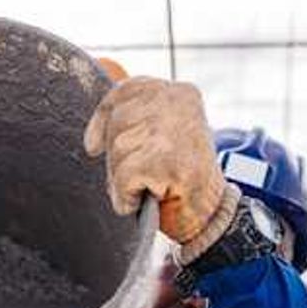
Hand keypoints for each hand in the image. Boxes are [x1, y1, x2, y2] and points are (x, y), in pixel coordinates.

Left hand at [83, 76, 234, 254]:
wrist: (213, 217)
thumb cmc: (187, 180)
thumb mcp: (167, 137)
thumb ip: (138, 123)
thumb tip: (93, 140)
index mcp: (180, 93)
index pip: (127, 91)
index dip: (104, 118)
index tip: (93, 145)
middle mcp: (176, 104)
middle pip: (118, 122)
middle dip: (118, 155)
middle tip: (142, 177)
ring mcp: (169, 131)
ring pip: (117, 150)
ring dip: (124, 178)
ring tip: (150, 188)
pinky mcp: (161, 161)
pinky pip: (122, 178)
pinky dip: (127, 196)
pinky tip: (148, 199)